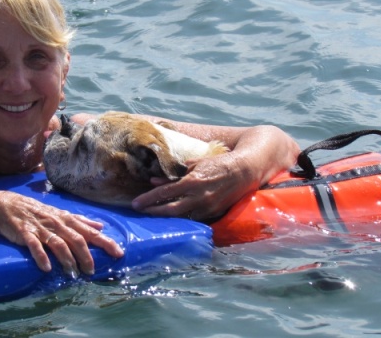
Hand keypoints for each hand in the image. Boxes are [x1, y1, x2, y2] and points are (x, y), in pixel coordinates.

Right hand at [0, 192, 123, 275]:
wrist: (8, 205)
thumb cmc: (38, 212)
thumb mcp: (61, 214)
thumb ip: (81, 221)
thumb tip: (100, 226)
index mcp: (67, 220)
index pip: (90, 232)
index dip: (105, 242)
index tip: (118, 253)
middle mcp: (57, 224)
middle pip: (76, 239)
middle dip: (86, 256)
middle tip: (91, 272)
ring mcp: (41, 228)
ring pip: (58, 244)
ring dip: (67, 260)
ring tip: (73, 274)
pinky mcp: (26, 233)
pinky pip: (35, 245)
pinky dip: (41, 257)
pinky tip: (47, 268)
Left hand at [131, 153, 258, 220]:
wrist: (245, 171)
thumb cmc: (218, 163)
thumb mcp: (196, 164)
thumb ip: (175, 174)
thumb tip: (155, 181)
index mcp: (193, 181)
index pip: (165, 193)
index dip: (148, 199)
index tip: (135, 203)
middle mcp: (199, 197)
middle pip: (170, 210)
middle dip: (153, 211)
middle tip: (139, 212)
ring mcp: (207, 207)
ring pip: (181, 217)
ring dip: (165, 217)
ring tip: (152, 215)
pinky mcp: (214, 213)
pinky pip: (194, 218)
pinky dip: (182, 218)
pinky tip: (172, 217)